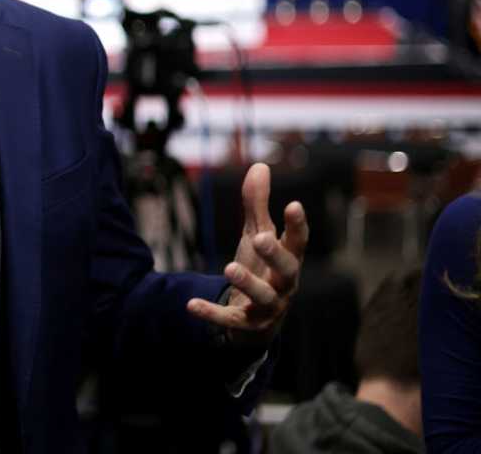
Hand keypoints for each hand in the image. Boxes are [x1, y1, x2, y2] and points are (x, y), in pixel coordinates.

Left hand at [186, 163, 307, 346]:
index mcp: (288, 259)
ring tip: (228, 267)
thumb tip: (260, 165)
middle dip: (275, 254)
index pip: (298, 241)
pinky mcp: (246, 325)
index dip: (298, 225)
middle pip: (287, 269)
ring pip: (264, 297)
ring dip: (247, 282)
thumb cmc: (260, 268)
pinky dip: (211, 313)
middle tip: (260, 237)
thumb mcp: (257, 234)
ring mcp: (268, 307)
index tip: (293, 204)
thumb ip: (257, 204)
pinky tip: (191, 304)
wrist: (254, 319)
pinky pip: (231, 320)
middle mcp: (284, 284)